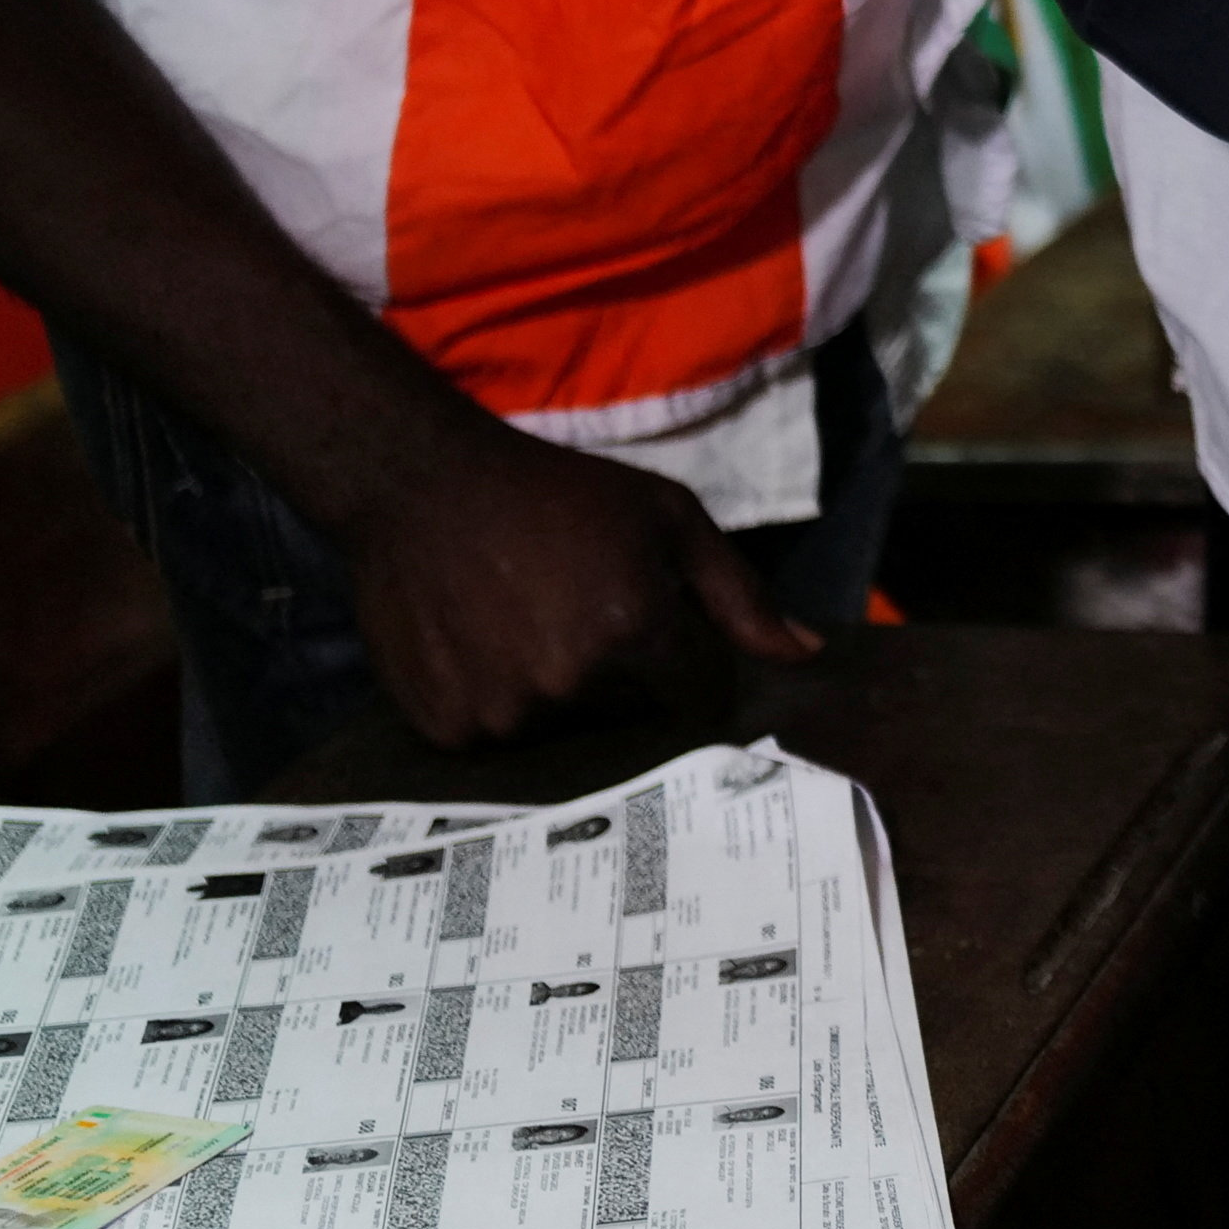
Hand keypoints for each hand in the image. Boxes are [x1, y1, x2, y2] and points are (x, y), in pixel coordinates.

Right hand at [340, 420, 817, 753]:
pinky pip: (500, 740)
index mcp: (633, 632)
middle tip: (588, 621)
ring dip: (564, 700)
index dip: (691, 671)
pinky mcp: (448, 730)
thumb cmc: (560, 494)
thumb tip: (806, 654)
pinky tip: (487, 652)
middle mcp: (570, 686)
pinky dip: (503, 709)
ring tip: (533, 632)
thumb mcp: (667, 518)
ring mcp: (503, 716)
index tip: (669, 645)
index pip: (698, 699)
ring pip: (565, 734)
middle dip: (629, 683)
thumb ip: (740, 595)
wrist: (422, 488)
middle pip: (632, 719)